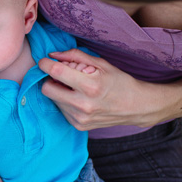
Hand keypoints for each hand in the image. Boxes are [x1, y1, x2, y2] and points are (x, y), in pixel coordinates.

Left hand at [39, 49, 162, 129]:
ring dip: (59, 91)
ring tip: (75, 88)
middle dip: (49, 79)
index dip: (45, 64)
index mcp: (91, 86)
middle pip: (46, 89)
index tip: (44, 61)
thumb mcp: (101, 64)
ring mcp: (80, 118)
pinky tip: (79, 98)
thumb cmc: (119, 81)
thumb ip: (75, 56)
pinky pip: (61, 109)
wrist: (136, 107)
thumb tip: (53, 55)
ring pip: (53, 99)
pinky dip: (65, 102)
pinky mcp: (79, 126)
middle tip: (61, 75)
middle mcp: (84, 105)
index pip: (56, 72)